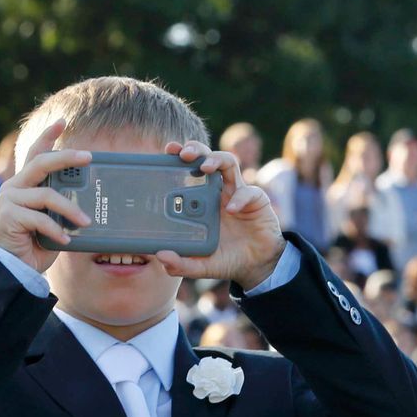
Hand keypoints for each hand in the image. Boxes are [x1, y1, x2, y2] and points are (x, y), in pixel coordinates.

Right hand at [0, 119, 91, 275]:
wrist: (13, 270)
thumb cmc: (34, 246)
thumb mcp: (52, 221)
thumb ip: (61, 206)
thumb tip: (89, 199)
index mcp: (24, 184)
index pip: (35, 153)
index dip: (48, 135)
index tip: (63, 121)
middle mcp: (14, 187)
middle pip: (41, 162)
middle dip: (66, 157)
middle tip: (89, 157)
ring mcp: (9, 200)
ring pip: (47, 195)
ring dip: (70, 209)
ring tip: (86, 222)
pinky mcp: (9, 217)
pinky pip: (40, 219)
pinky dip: (57, 230)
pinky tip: (66, 241)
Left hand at [151, 141, 284, 290]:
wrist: (256, 266)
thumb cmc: (226, 259)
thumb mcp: (201, 266)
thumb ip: (181, 264)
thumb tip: (160, 256)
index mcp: (200, 201)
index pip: (188, 172)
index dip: (178, 158)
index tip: (166, 151)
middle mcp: (217, 191)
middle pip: (206, 158)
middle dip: (195, 149)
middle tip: (182, 153)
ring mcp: (237, 192)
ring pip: (227, 162)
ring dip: (216, 159)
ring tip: (205, 166)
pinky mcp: (256, 200)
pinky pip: (248, 192)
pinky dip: (240, 198)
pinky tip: (232, 209)